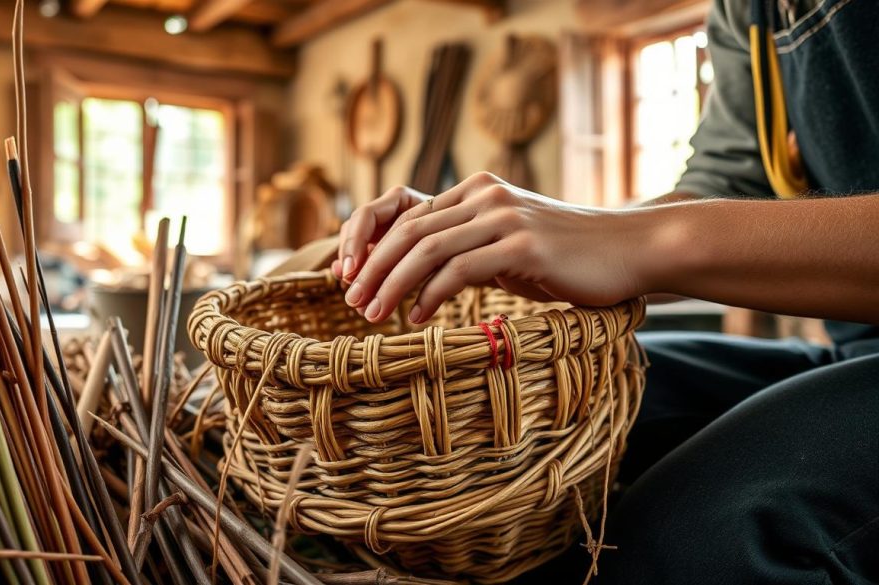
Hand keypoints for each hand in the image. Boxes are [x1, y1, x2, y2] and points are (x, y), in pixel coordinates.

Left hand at [335, 172, 657, 323]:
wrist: (632, 250)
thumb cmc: (569, 257)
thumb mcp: (510, 243)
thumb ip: (469, 247)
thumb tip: (422, 277)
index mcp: (476, 190)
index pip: (407, 215)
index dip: (371, 248)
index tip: (352, 282)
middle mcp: (485, 195)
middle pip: (407, 230)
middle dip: (370, 268)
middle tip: (352, 303)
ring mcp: (504, 217)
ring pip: (426, 249)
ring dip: (391, 284)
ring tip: (372, 315)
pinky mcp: (523, 244)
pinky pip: (459, 270)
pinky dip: (430, 295)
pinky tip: (417, 319)